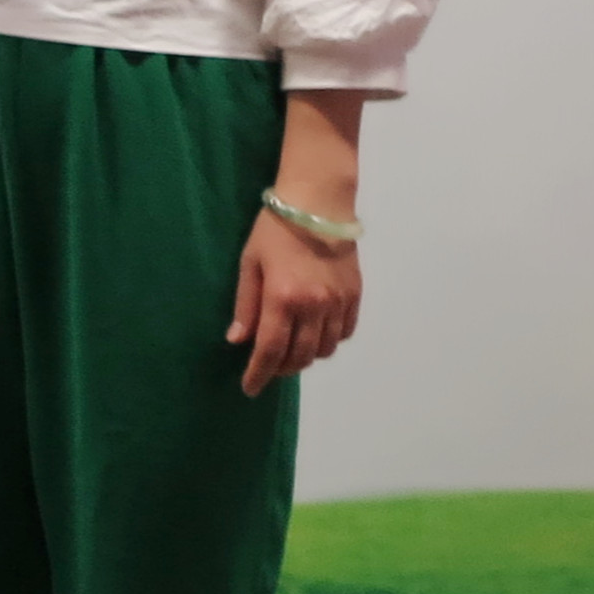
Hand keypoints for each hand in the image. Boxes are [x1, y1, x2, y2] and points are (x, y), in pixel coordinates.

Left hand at [229, 203, 361, 394]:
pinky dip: (328, 341)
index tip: (250, 389)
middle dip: (280, 368)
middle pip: (299, 356)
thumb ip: (245, 305)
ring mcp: (338, 303)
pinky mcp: (355, 296)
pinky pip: (343, 333)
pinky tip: (314, 333)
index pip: (269, 350)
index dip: (258, 374)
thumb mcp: (249, 264)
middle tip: (267, 367)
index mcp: (282, 299)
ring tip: (289, 350)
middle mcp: (314, 306)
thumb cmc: (274, 230)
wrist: (319, 204)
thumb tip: (238, 341)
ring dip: (304, 357)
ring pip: (323, 349)